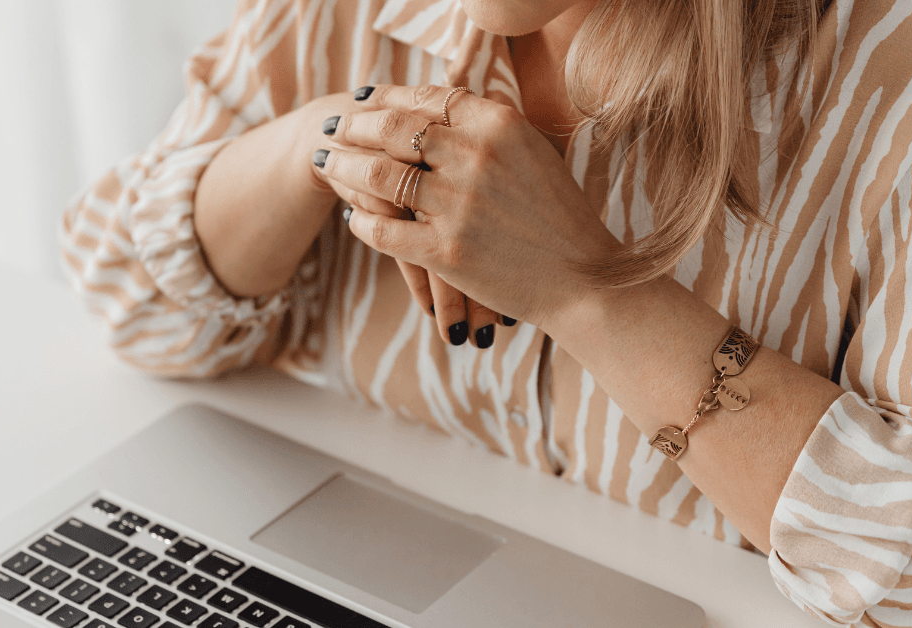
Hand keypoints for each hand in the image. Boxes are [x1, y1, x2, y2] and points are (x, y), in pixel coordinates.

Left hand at [315, 84, 617, 332]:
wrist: (583, 280)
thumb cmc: (559, 217)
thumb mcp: (533, 154)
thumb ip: (488, 128)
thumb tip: (442, 104)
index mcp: (499, 125)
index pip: (427, 97)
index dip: (389, 96)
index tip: (365, 98)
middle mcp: (476, 157)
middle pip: (394, 129)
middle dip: (356, 125)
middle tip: (334, 126)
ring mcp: (458, 205)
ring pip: (378, 176)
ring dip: (345, 168)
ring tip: (328, 165)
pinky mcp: (445, 251)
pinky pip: (383, 230)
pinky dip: (362, 223)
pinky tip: (355, 221)